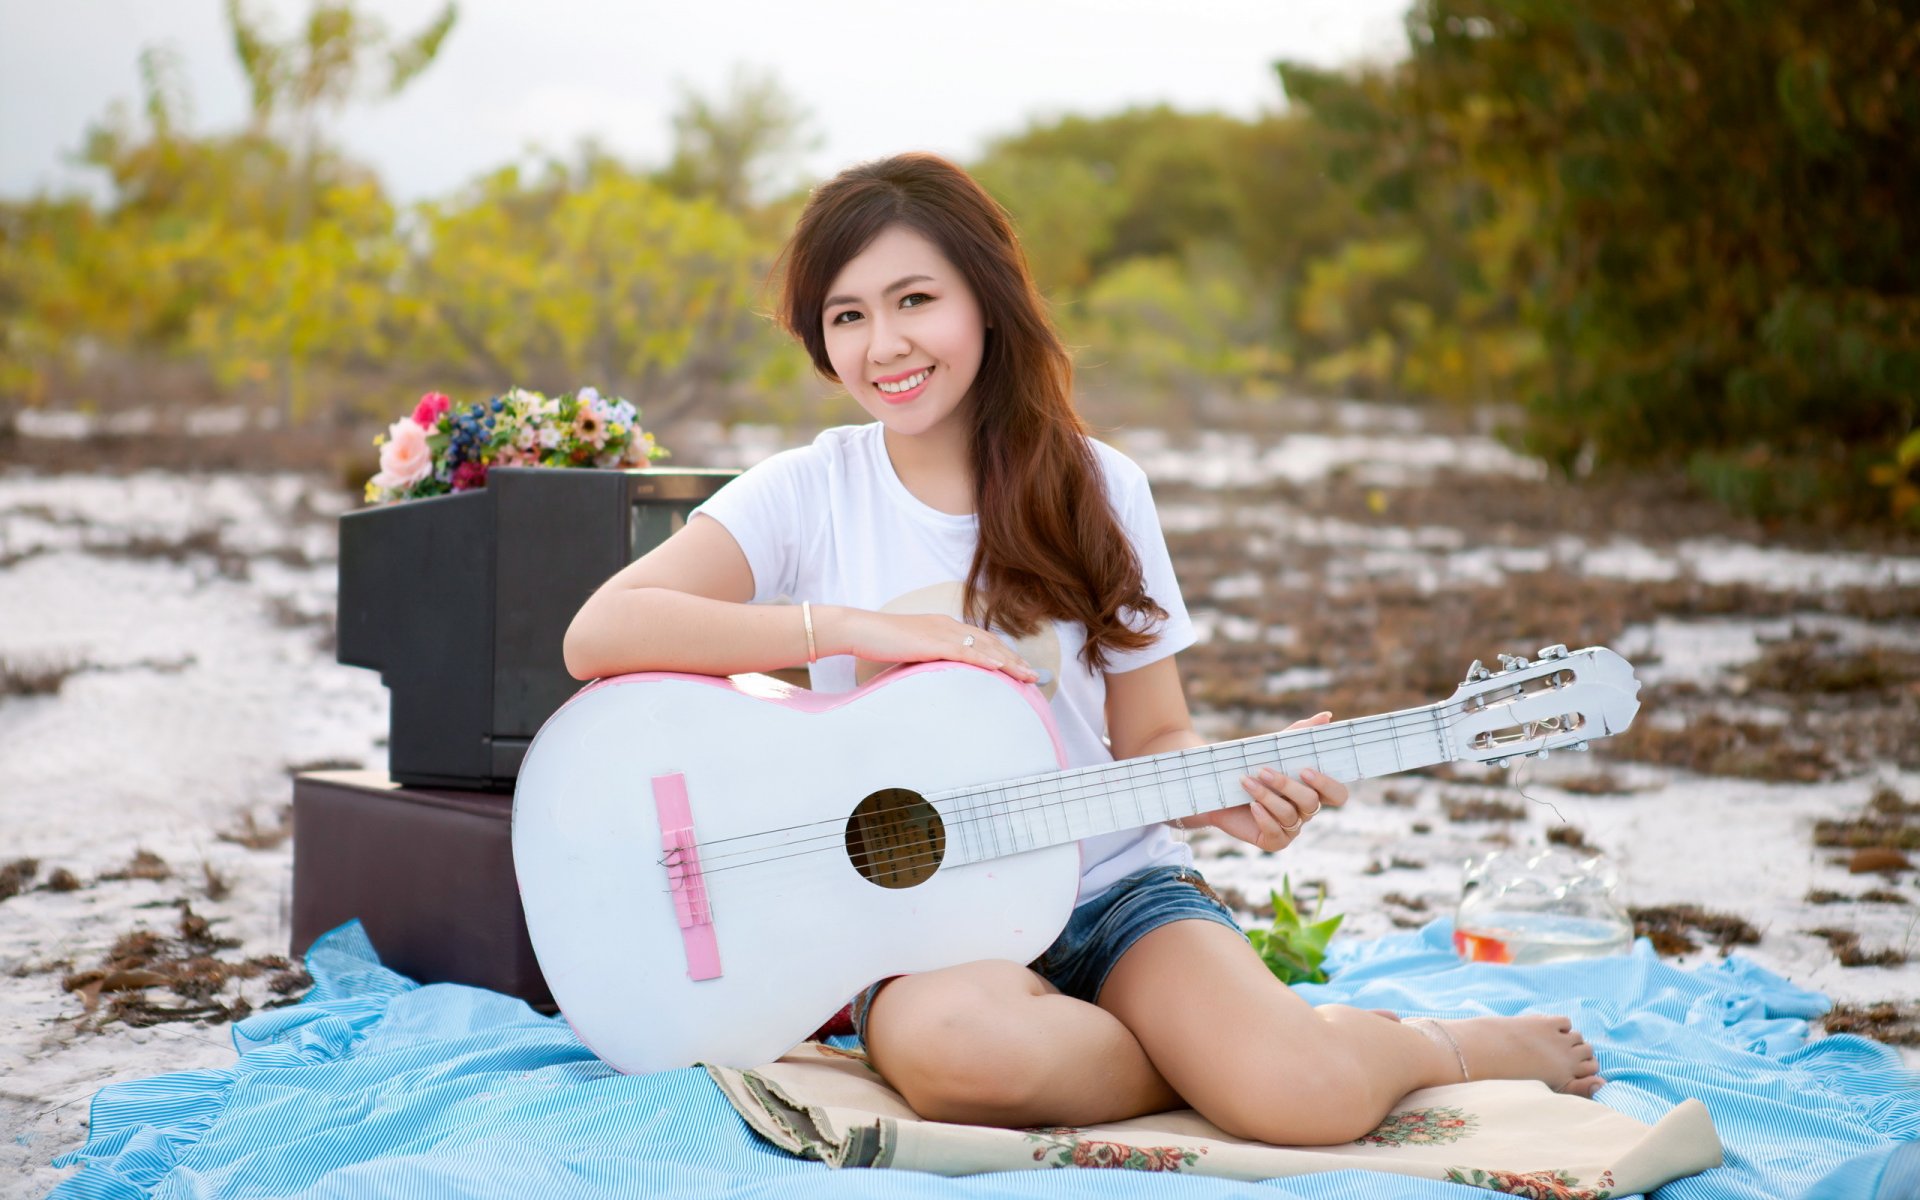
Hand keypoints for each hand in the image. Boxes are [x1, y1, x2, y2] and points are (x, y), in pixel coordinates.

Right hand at [823, 608, 1040, 683]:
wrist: (861, 630)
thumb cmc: (880, 642)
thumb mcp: (912, 651)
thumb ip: (929, 659)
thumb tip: (939, 676)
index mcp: (944, 627)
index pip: (981, 640)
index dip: (1003, 654)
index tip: (1020, 668)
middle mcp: (948, 625)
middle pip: (990, 643)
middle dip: (1014, 660)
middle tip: (1034, 676)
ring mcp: (942, 632)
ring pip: (984, 647)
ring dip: (1008, 662)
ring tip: (1027, 675)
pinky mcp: (933, 642)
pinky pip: (965, 652)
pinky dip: (985, 660)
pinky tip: (1000, 668)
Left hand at [1183, 711, 1349, 852]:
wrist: (1216, 789)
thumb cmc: (1250, 766)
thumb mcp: (1273, 748)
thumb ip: (1300, 733)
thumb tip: (1327, 716)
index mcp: (1313, 790)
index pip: (1338, 794)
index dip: (1328, 785)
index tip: (1306, 769)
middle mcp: (1306, 811)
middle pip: (1312, 803)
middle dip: (1288, 786)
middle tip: (1264, 771)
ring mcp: (1291, 828)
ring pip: (1290, 816)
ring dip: (1267, 797)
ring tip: (1246, 781)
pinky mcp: (1274, 841)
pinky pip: (1276, 833)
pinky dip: (1264, 818)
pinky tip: (1252, 806)